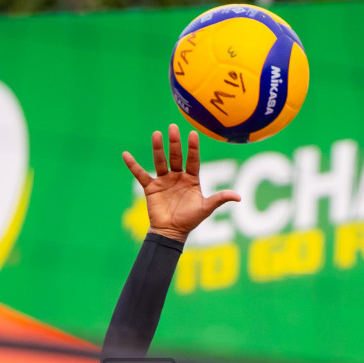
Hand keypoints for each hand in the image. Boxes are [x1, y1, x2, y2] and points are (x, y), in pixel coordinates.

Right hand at [122, 124, 239, 243]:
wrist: (171, 233)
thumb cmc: (189, 220)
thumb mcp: (205, 208)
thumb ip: (219, 199)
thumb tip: (238, 197)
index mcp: (191, 179)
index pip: (193, 160)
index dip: (193, 148)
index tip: (193, 134)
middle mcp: (177, 176)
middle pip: (176, 156)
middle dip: (175, 143)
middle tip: (173, 128)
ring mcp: (164, 180)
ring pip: (160, 161)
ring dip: (158, 149)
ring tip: (156, 134)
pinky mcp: (151, 188)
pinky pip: (140, 175)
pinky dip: (133, 165)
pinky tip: (126, 155)